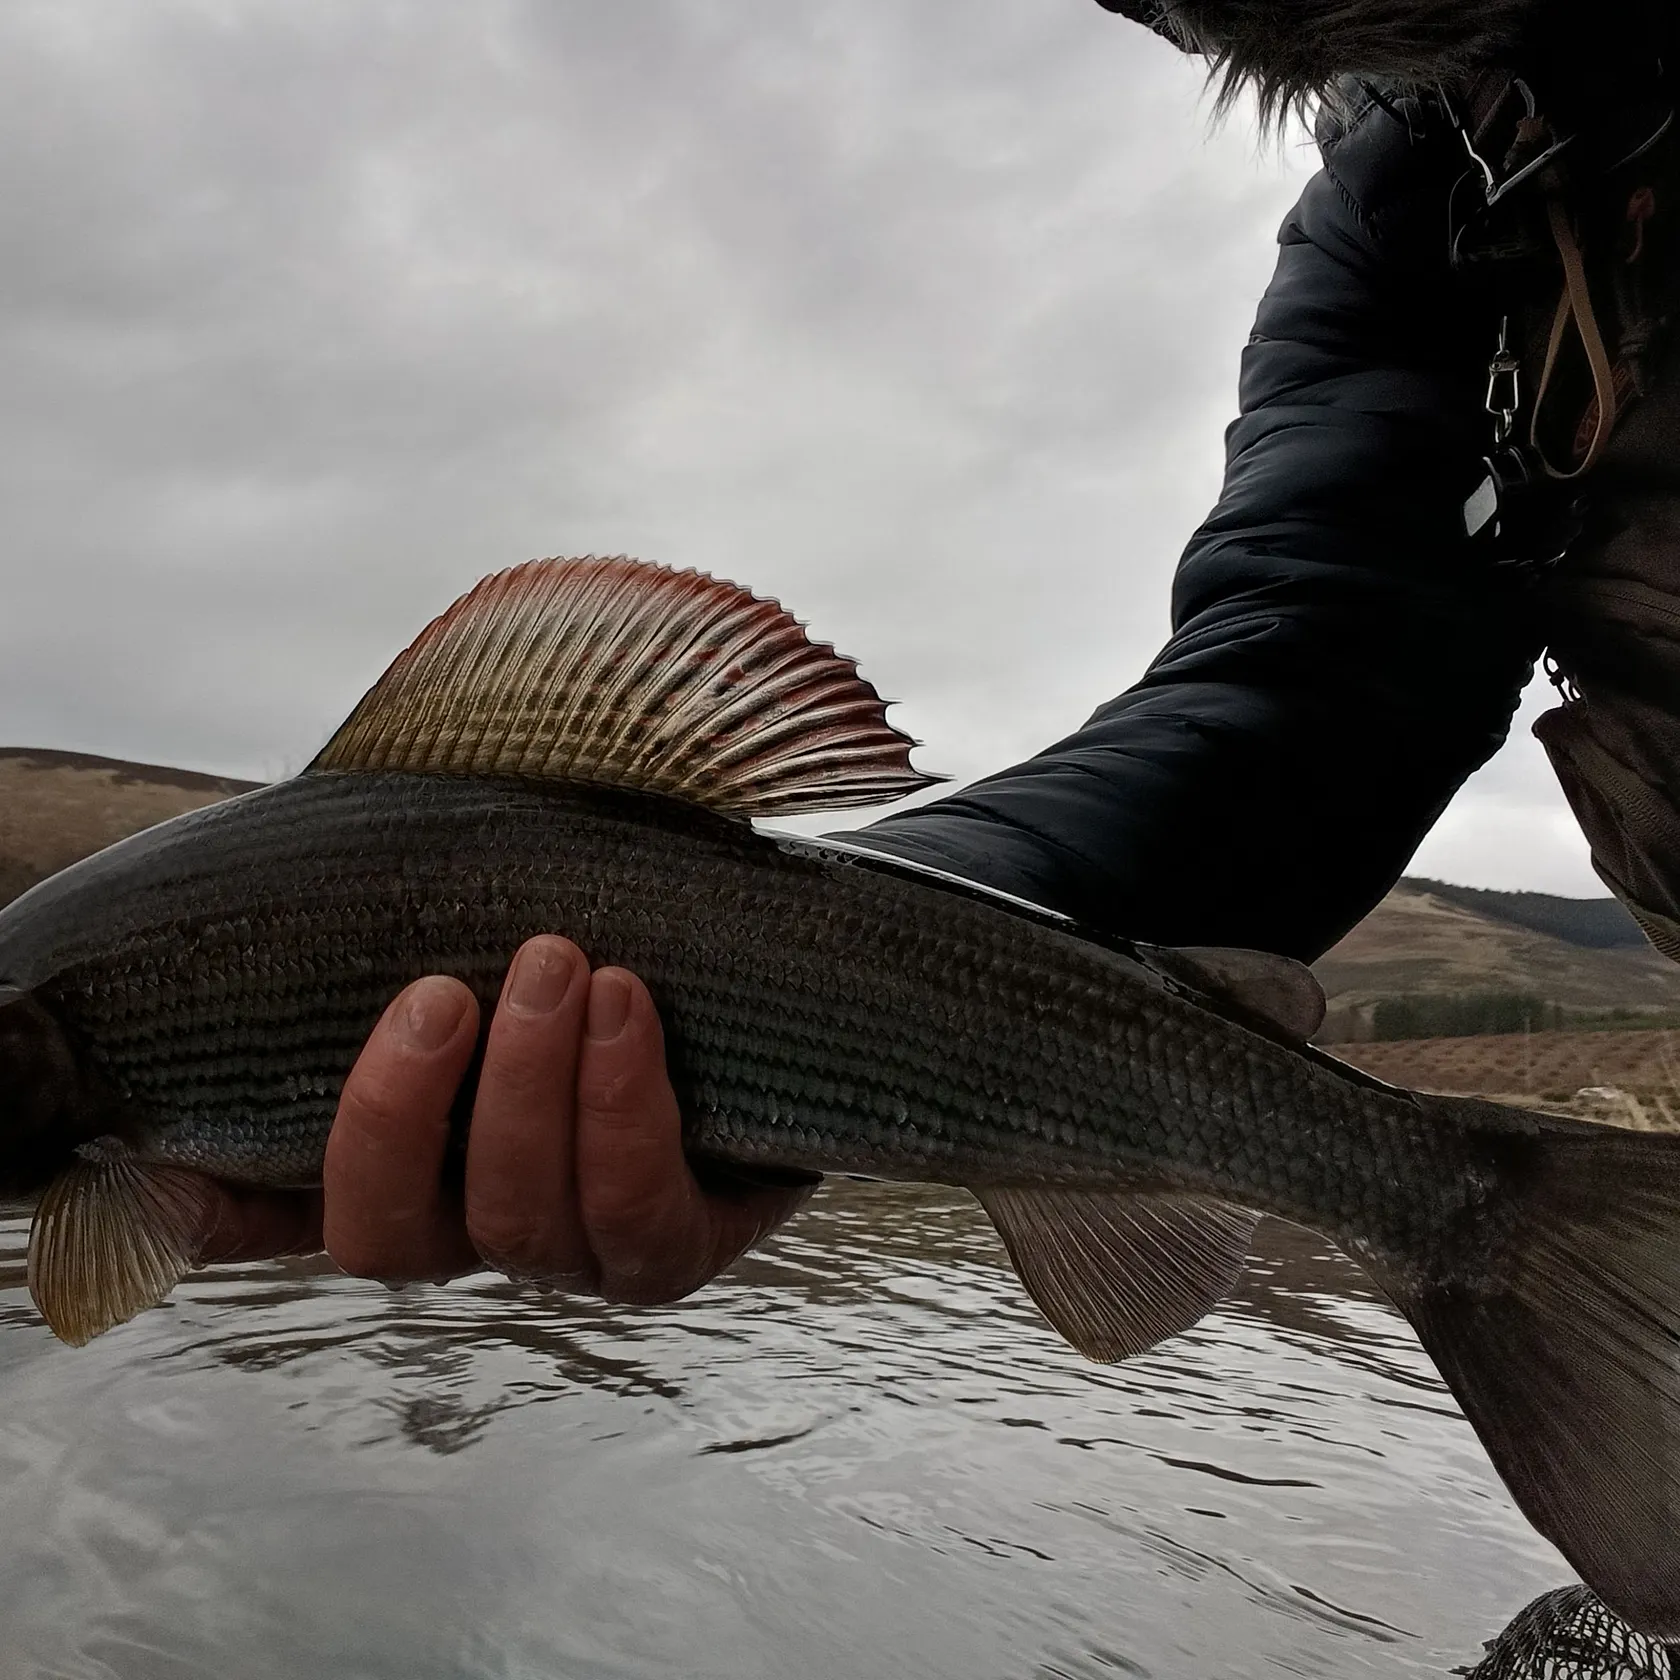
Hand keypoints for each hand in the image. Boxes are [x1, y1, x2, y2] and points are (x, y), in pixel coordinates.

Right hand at [196, 937, 814, 1302]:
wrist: (762, 979)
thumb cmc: (600, 941)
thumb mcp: (484, 926)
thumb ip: (396, 919)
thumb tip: (290, 895)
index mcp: (412, 1169)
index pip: (287, 1214)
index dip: (220, 1210)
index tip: (175, 1160)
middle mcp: (477, 1228)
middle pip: (392, 1235)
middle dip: (405, 1112)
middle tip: (445, 989)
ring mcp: (576, 1251)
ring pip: (518, 1221)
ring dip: (529, 1088)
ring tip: (562, 965)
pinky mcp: (676, 1249)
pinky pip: (637, 1216)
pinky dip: (622, 1111)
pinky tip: (624, 1011)